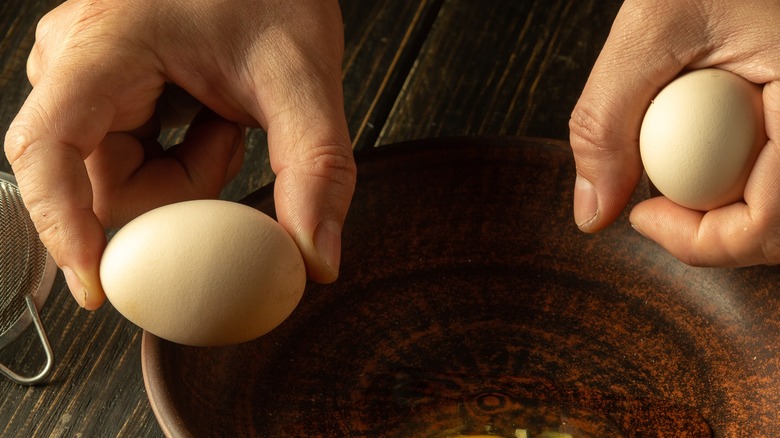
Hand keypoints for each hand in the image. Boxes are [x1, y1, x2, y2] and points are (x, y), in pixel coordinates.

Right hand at [4, 0, 355, 308]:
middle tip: (230, 140)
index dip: (61, 227)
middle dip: (177, 190)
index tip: (96, 286)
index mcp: (103, 46)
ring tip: (223, 117)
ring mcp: (87, 77)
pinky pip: (130, 160)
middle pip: (99, 182)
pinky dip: (179, 160)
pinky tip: (208, 116)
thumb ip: (316, 168)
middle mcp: (76, 62)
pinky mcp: (107, 92)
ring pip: (118, 178)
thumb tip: (316, 259)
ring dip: (184, 173)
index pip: (47, 148)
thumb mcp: (301, 74)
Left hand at [569, 0, 779, 266]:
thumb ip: (608, 117)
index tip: (642, 217)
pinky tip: (708, 148)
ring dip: (730, 212)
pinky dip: (743, 180)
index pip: (774, 223)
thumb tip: (592, 212)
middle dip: (716, 235)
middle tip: (656, 208)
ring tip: (680, 173)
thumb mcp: (654, 24)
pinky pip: (779, 176)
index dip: (703, 242)